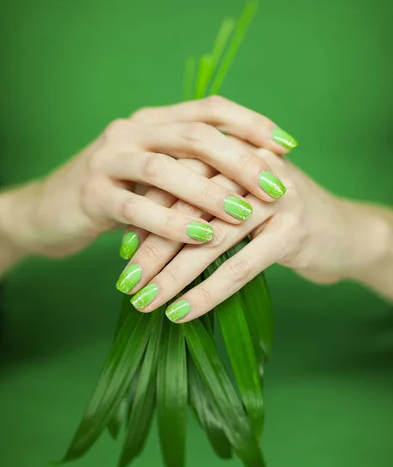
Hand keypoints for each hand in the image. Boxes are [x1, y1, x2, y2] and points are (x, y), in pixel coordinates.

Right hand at [0, 97, 295, 259]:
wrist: (48, 211)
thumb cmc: (113, 195)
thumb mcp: (152, 175)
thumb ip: (189, 168)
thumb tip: (251, 175)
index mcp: (151, 120)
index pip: (209, 108)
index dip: (251, 124)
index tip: (288, 144)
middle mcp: (130, 131)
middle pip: (194, 134)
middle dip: (241, 160)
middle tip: (277, 185)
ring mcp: (107, 159)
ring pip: (164, 168)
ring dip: (209, 192)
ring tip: (245, 215)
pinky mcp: (91, 194)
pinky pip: (137, 208)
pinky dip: (172, 224)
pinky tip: (201, 238)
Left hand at [119, 146, 391, 315]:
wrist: (344, 232)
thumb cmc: (280, 220)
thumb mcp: (239, 202)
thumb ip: (200, 203)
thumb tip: (141, 233)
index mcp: (233, 152)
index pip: (178, 177)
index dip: (146, 214)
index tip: (121, 250)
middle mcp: (252, 166)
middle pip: (188, 207)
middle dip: (152, 248)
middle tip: (124, 282)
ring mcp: (275, 196)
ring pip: (210, 238)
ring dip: (171, 275)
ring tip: (143, 302)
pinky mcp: (293, 231)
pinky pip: (240, 266)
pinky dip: (207, 293)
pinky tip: (181, 314)